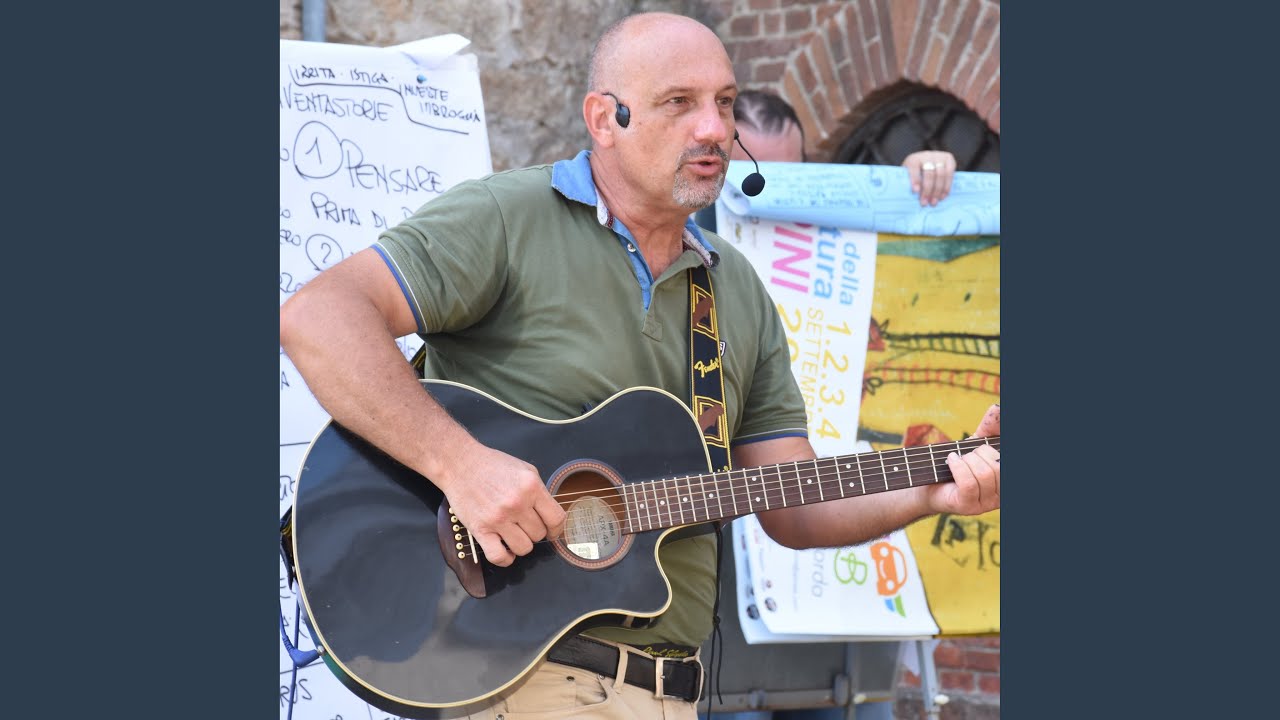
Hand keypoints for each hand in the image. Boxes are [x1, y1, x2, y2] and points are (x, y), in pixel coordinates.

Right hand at [437, 443, 566, 566]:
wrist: (460, 464)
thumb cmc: (491, 465)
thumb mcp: (525, 470)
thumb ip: (539, 492)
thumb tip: (549, 514)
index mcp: (531, 486)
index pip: (557, 519)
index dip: (556, 528)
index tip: (551, 530)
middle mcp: (517, 503)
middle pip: (539, 534)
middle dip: (534, 531)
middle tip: (523, 524)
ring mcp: (498, 518)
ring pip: (524, 548)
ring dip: (521, 544)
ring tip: (513, 534)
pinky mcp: (480, 529)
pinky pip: (499, 557)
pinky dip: (505, 558)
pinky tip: (505, 549)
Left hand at [902, 151, 956, 206]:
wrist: (926, 161)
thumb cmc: (915, 173)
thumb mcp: (908, 175)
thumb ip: (907, 182)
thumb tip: (907, 197)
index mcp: (914, 159)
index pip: (914, 168)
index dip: (915, 179)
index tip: (915, 191)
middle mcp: (927, 155)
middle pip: (929, 173)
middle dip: (927, 190)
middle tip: (925, 203)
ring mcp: (939, 156)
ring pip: (941, 175)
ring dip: (938, 191)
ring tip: (934, 202)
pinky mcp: (949, 159)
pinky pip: (950, 174)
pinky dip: (947, 187)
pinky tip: (943, 196)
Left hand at [932, 404, 999, 515]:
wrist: (928, 486)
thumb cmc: (956, 465)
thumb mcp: (975, 444)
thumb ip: (990, 427)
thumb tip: (997, 408)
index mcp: (1005, 481)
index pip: (1006, 461)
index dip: (995, 449)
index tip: (985, 442)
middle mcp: (1001, 496)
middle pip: (998, 467)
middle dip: (979, 453)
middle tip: (966, 454)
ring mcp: (986, 504)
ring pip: (984, 474)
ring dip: (967, 460)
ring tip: (958, 459)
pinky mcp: (968, 507)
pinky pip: (969, 483)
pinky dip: (958, 467)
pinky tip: (951, 460)